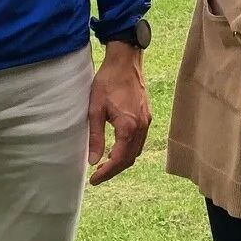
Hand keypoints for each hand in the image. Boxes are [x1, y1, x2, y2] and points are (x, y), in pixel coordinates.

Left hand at [87, 42, 151, 185]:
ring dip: (122, 160)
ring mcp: (146, 121)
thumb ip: (96, 137)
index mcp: (129, 127)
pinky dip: (129, 149)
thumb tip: (93, 160)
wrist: (125, 61)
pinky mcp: (146, 115)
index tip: (94, 179)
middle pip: (130, 159)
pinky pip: (140, 140)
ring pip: (136, 150)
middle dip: (114, 169)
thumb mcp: (95, 110)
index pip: (119, 159)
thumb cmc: (108, 82)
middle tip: (97, 174)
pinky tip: (117, 147)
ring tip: (105, 163)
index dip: (106, 172)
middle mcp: (141, 126)